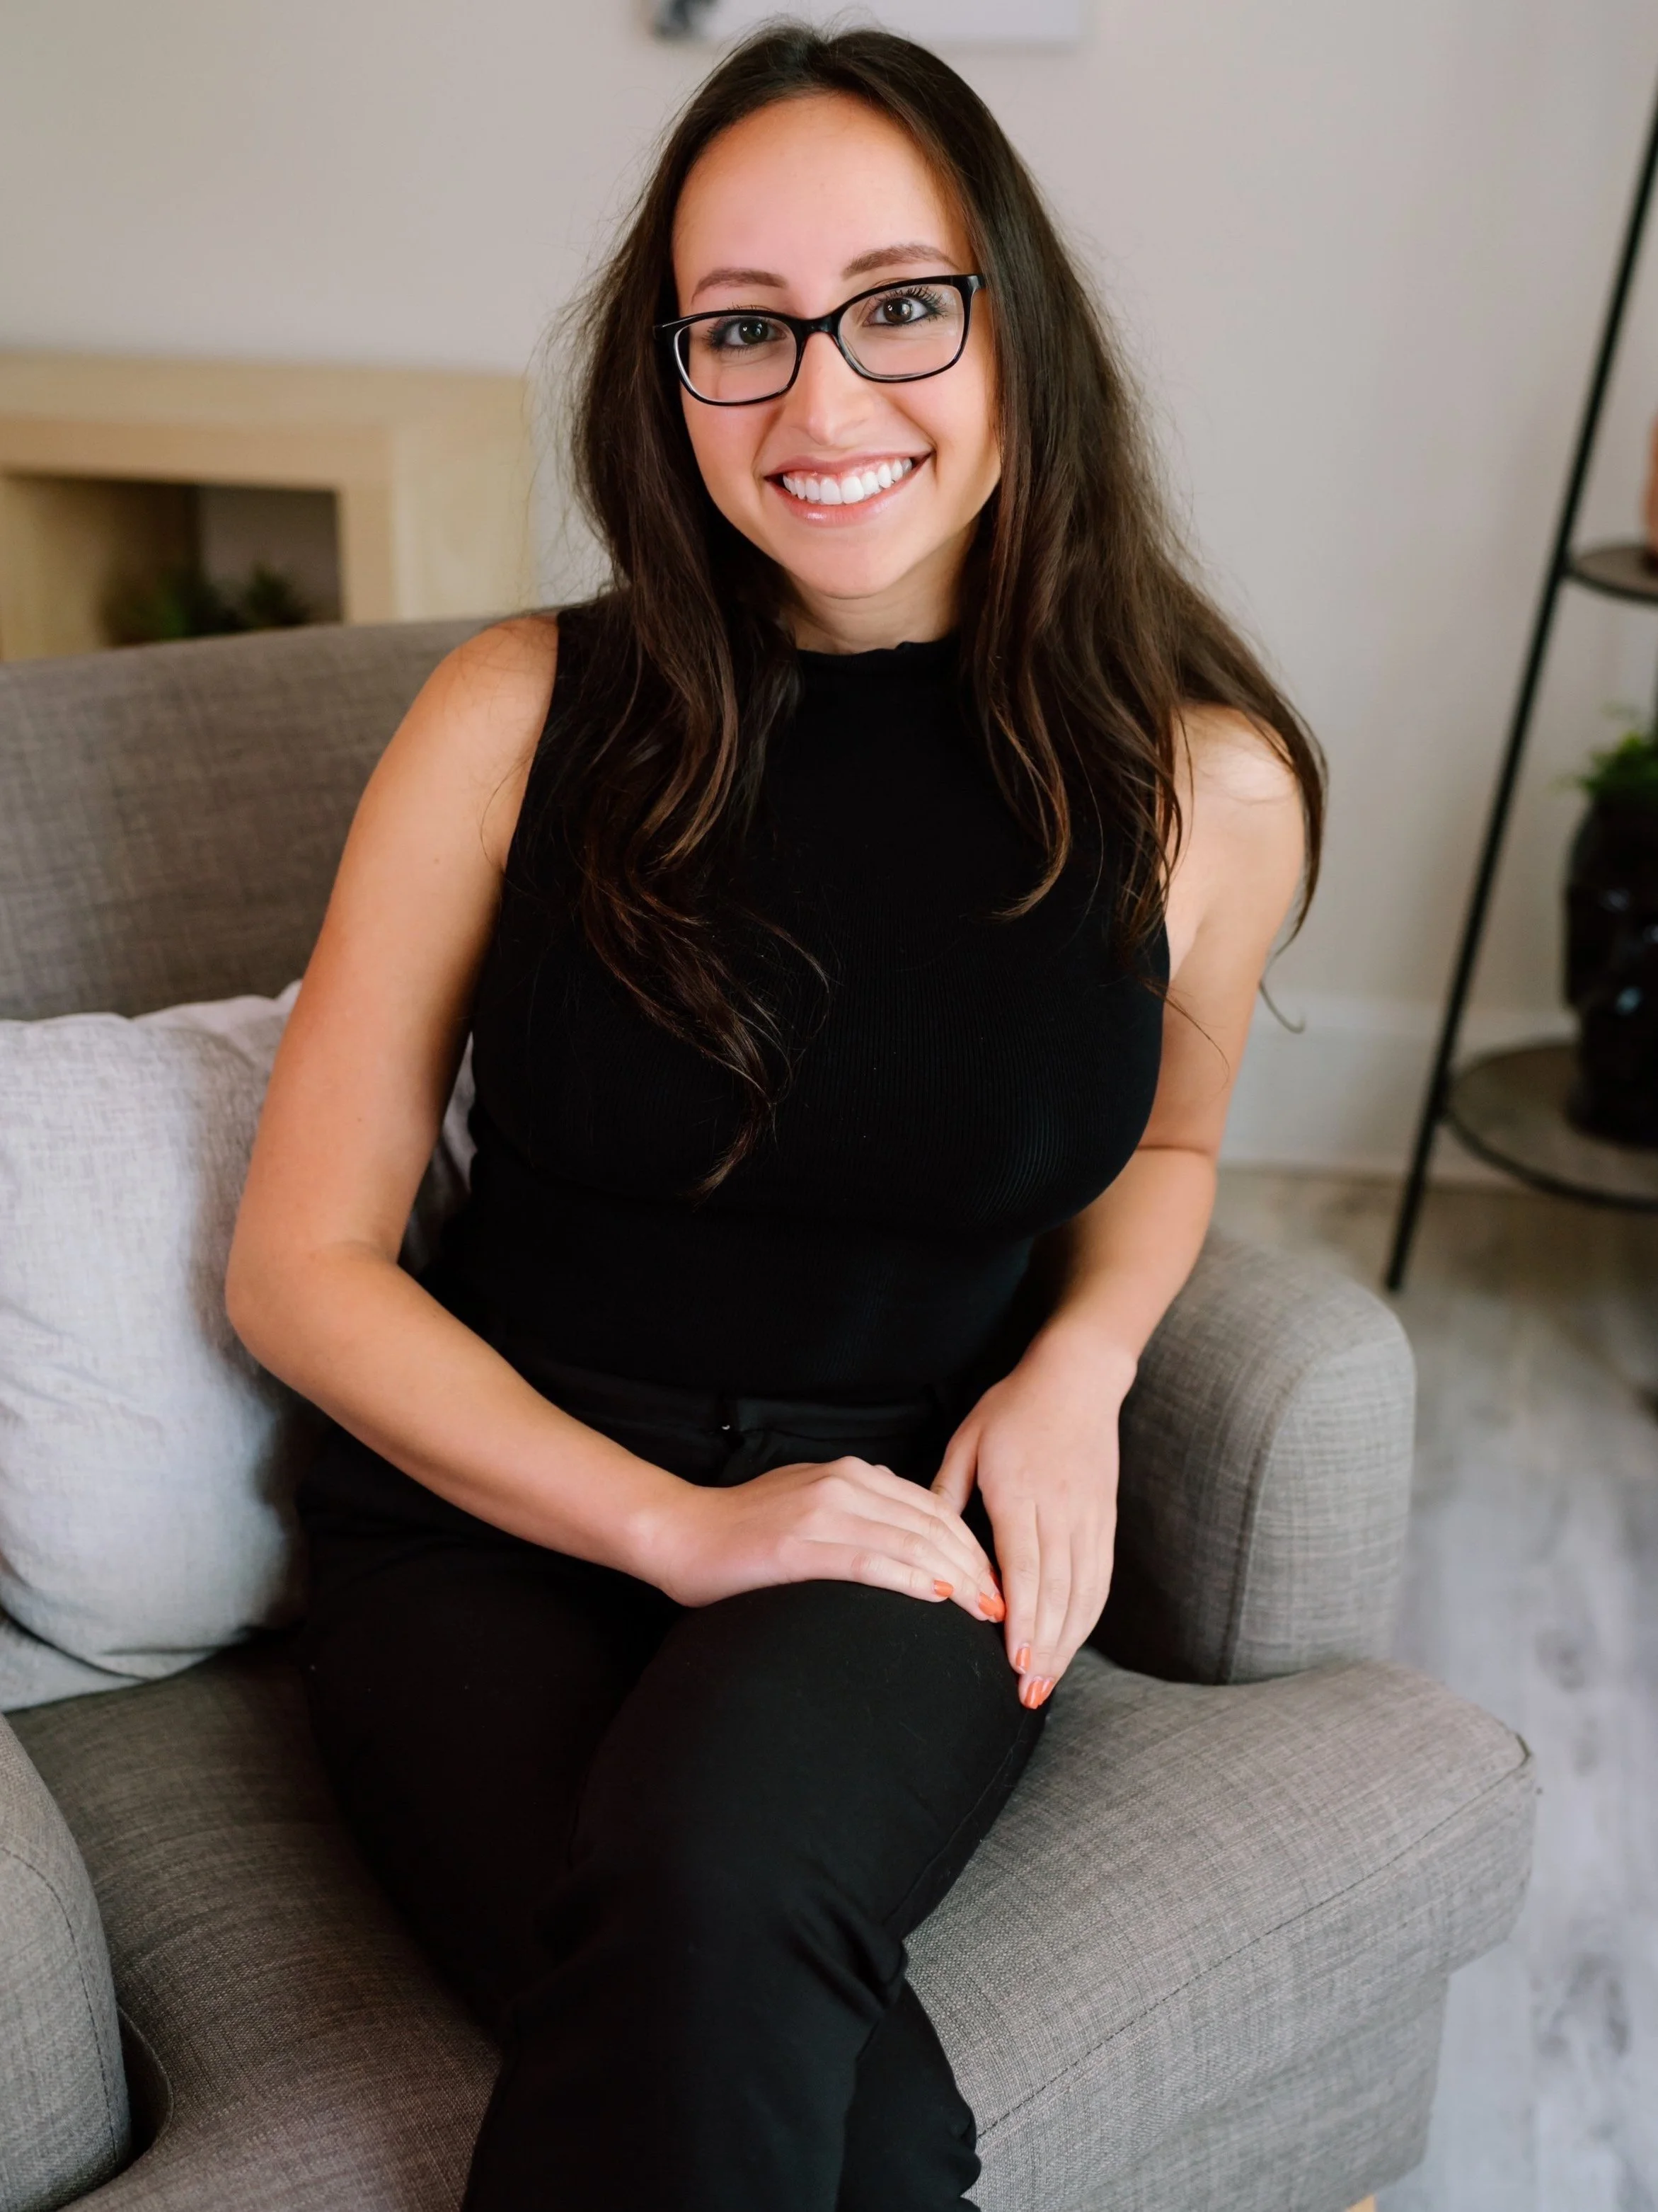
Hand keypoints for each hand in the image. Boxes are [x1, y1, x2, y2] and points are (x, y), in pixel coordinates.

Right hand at [650, 1455, 1006, 1625]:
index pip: (930, 1507)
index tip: (995, 1578)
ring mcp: (821, 1512)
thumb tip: (907, 1535)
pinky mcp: (800, 1546)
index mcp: (850, 1474)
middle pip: (930, 1524)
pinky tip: (938, 1597)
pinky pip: (870, 1561)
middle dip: (974, 1564)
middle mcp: (842, 1485)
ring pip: (909, 1541)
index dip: (970, 1544)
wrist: (682, 1533)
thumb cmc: (745, 1529)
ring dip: (956, 1577)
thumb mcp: (812, 1503)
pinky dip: (911, 1579)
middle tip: (1003, 1602)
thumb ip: (859, 1510)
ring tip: (984, 1609)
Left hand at [931, 1324, 1131, 1706]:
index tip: (1015, 1658)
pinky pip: (1100, 1577)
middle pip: (1057, 1590)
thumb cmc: (1012, 1409)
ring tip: (1046, 1682)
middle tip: (1028, 1694)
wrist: (1077, 1379)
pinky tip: (1072, 1642)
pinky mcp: (1104, 1520)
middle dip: (1044, 1646)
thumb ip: (944, 1493)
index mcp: (1021, 1491)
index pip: (1024, 1566)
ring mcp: (1088, 1517)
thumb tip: (920, 1541)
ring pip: (1083, 1591)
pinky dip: (1089, 1616)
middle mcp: (1060, 1510)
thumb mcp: (967, 1441)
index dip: (1022, 1616)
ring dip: (1068, 1641)